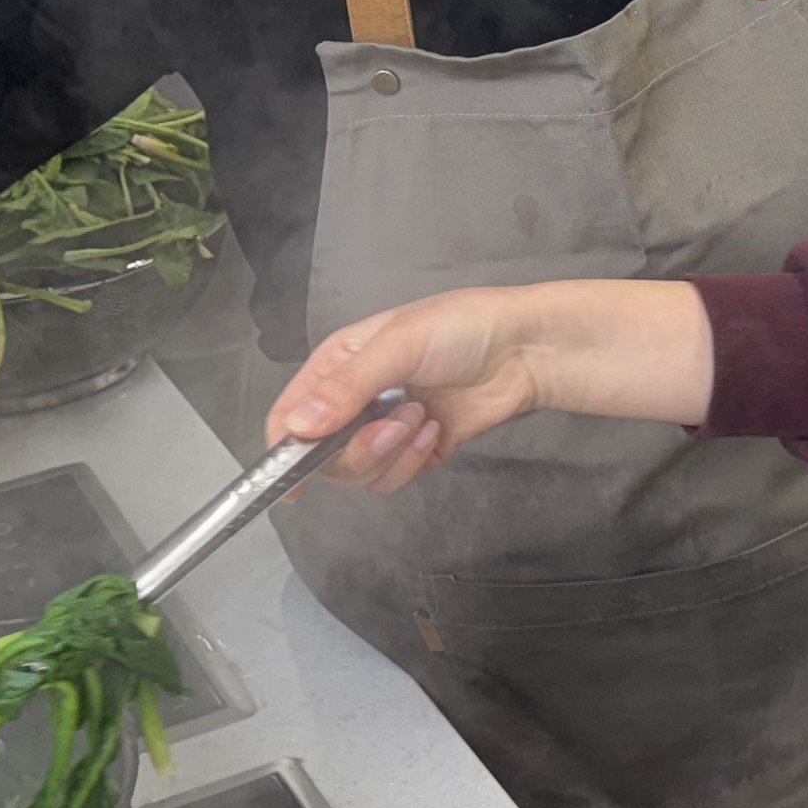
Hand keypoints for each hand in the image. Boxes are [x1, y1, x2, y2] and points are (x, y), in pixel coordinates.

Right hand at [268, 279, 716, 492]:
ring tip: (424, 417)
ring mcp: (384, 430)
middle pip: (321, 455)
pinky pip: (393, 478)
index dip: (284, 449)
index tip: (293, 478)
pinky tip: (438, 429)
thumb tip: (296, 429)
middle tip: (394, 425)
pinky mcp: (415, 454)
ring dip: (391, 453)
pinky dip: (413, 461)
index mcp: (337, 366)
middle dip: (357, 449)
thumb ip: (347, 388)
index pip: (290, 416)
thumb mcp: (397, 345)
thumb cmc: (458, 329)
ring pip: (358, 472)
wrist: (523, 350)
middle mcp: (353, 401)